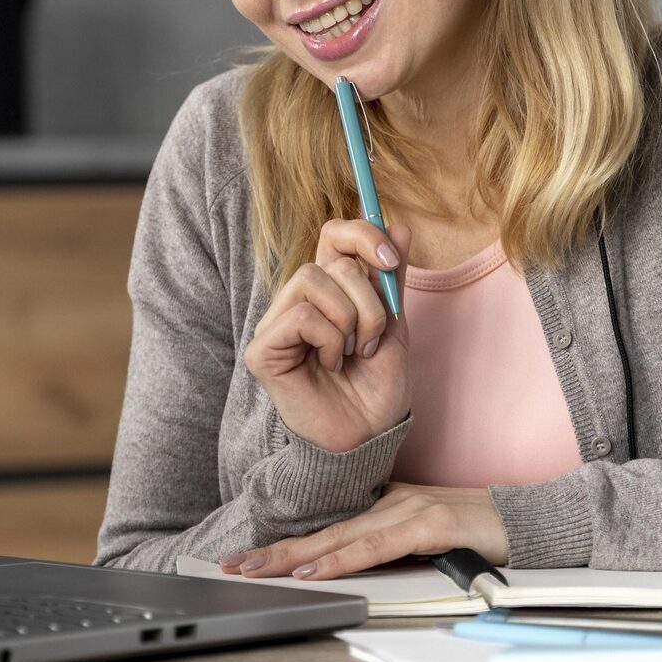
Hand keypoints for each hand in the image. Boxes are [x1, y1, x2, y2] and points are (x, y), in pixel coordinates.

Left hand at [219, 483, 508, 578]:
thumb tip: (347, 561)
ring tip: (258, 568)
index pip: (326, 526)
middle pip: (321, 530)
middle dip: (273, 550)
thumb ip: (387, 542)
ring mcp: (408, 511)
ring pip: (339, 537)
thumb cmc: (474, 531)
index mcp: (385, 504)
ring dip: (294, 557)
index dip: (285, 543)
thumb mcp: (421, 536)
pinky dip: (341, 559)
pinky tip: (316, 570)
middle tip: (232, 564)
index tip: (248, 556)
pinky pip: (375, 547)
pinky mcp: (429, 526)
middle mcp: (390, 502)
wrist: (521, 521)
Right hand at [242, 218, 411, 453]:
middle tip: (372, 340)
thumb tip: (397, 224)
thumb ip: (390, 278)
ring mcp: (277, 322)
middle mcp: (299, 301)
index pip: (334, 235)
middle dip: (370, 301)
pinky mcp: (264, 348)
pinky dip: (330, 340)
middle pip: (334, 260)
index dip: (362, 233)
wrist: (368, 436)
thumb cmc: (376, 388)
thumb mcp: (394, 325)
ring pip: (316, 280)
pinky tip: (329, 366)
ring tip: (351, 355)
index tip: (390, 260)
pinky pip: (303, 315)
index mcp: (329, 290)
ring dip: (351, 321)